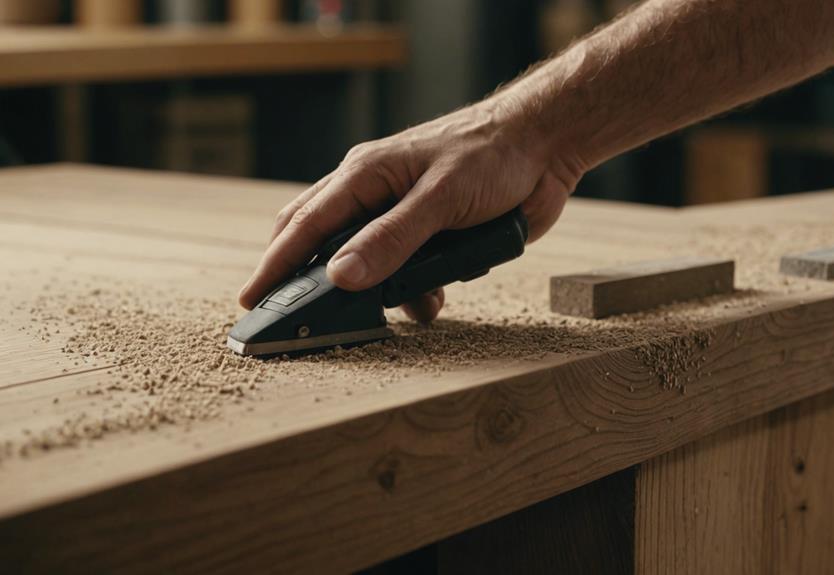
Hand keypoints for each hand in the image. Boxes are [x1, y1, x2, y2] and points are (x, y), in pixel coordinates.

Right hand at [238, 101, 583, 322]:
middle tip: (302, 320)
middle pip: (324, 243)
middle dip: (315, 283)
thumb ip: (392, 239)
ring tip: (410, 308)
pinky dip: (417, 290)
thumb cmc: (491, 155)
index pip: (305, 225)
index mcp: (365, 175)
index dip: (275, 265)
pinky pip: (409, 269)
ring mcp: (403, 213)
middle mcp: (376, 193)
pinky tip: (436, 299)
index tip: (251, 300)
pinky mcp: (432, 232)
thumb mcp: (440, 199)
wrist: (546, 145)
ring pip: (370, 263)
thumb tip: (341, 276)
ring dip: (383, 291)